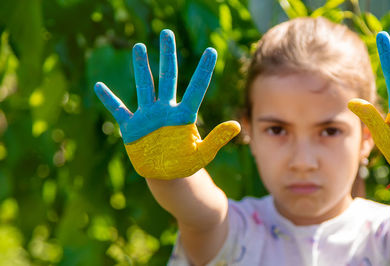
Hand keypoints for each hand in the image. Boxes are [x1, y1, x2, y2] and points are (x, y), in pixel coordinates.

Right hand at [95, 29, 239, 178]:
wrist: (166, 177)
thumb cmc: (186, 165)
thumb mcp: (203, 154)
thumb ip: (218, 139)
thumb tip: (237, 126)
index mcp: (184, 115)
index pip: (196, 87)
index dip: (204, 70)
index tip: (211, 51)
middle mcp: (166, 110)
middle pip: (167, 77)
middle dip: (167, 55)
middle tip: (167, 33)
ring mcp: (148, 116)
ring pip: (144, 86)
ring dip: (141, 67)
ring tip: (139, 46)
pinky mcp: (132, 127)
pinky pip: (118, 110)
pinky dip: (108, 99)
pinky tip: (99, 86)